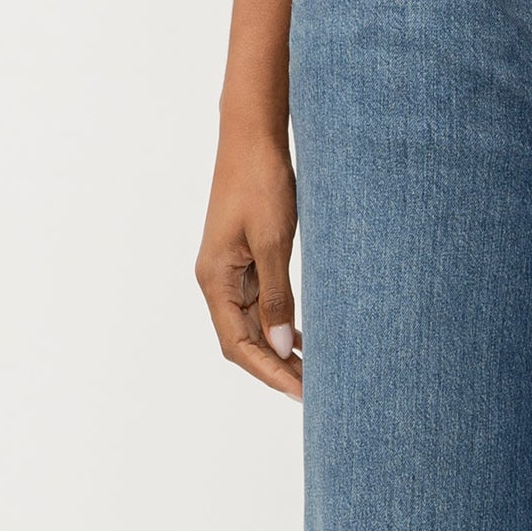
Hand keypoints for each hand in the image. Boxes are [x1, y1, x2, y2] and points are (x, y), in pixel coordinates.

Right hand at [197, 123, 302, 399]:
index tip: (301, 392)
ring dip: (279, 349)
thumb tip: (280, 347)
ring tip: (314, 371)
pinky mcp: (243, 259)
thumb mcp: (274, 242)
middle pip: (243, 341)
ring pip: (252, 325)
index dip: (269, 372)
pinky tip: (302, 337)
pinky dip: (279, 323)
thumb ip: (277, 296)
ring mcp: (228, 271)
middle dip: (276, 368)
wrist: (252, 138)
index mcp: (215, 280)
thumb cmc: (261, 184)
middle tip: (316, 389)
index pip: (237, 345)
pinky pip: (259, 303)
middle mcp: (216, 280)